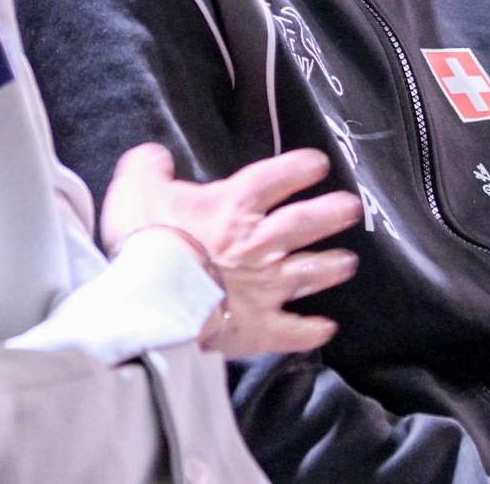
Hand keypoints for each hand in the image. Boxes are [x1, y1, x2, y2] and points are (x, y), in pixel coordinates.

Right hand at [100, 144, 362, 358]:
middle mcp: (260, 243)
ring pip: (308, 274)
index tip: (318, 163)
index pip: (276, 178)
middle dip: (331, 213)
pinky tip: (326, 329)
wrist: (150, 302)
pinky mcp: (258, 328)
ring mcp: (264, 288)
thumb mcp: (137, 188)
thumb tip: (155, 157)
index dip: (299, 168)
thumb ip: (148, 168)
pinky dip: (310, 331)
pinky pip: (292, 331)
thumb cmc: (145, 241)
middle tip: (352, 208)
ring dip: (331, 267)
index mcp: (234, 206)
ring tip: (349, 263)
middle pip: (306, 223)